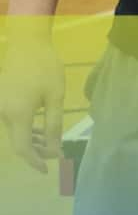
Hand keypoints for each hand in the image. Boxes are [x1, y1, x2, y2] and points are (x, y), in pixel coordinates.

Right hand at [0, 37, 65, 172]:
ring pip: (14, 133)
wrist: (26, 44)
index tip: (47, 170)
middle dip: (35, 152)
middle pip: (17, 142)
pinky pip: (11, 122)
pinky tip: (39, 130)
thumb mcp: (55, 97)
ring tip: (50, 143)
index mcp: (17, 114)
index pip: (23, 148)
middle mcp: (3, 114)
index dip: (34, 161)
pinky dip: (24, 129)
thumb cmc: (45, 68)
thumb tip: (54, 149)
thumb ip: (54, 124)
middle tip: (55, 156)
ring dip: (31, 140)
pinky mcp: (1, 102)